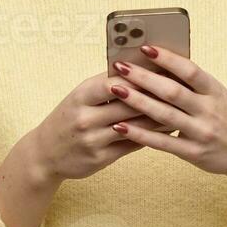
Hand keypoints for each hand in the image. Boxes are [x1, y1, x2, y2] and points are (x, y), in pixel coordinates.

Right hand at [25, 70, 175, 183]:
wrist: (45, 154)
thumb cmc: (68, 118)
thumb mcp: (80, 97)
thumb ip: (106, 84)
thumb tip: (142, 68)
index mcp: (81, 95)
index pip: (115, 81)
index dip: (140, 75)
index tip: (164, 68)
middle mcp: (85, 117)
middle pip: (128, 103)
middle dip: (156, 94)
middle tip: (182, 87)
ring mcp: (93, 139)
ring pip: (134, 125)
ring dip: (159, 116)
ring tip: (181, 107)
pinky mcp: (100, 158)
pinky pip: (132, 144)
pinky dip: (152, 135)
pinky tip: (168, 128)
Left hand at [107, 44, 226, 183]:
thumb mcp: (219, 94)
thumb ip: (194, 83)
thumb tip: (160, 62)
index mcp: (215, 91)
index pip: (190, 70)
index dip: (167, 58)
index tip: (145, 47)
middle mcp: (209, 110)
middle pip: (172, 91)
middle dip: (144, 77)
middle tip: (120, 66)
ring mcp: (201, 132)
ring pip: (164, 115)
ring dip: (137, 102)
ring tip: (116, 89)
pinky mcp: (193, 153)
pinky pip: (163, 142)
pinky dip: (140, 134)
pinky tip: (120, 126)